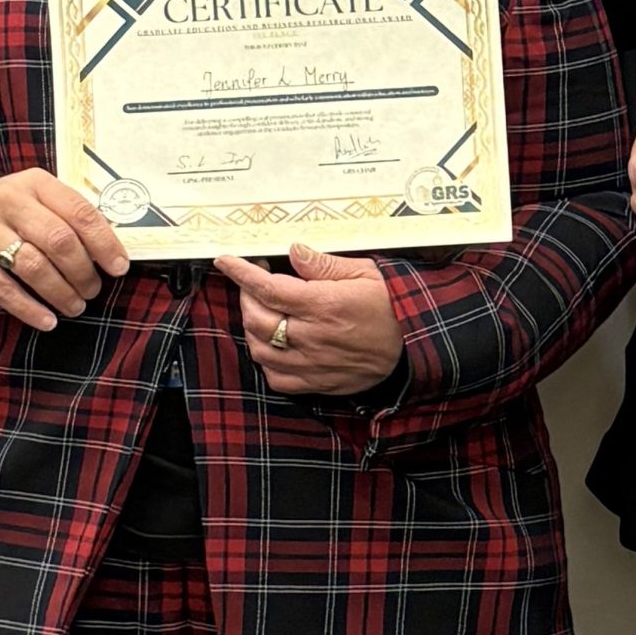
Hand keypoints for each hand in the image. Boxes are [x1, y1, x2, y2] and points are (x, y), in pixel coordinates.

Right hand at [0, 169, 130, 331]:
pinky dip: (29, 309)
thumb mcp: (38, 201)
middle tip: (93, 290)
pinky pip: (2, 289)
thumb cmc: (10, 214)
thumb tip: (110, 254)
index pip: (80, 212)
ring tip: (75, 306)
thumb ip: (69, 218)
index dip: (104, 243)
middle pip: (58, 240)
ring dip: (60, 292)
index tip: (119, 268)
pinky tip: (48, 321)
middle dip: (82, 272)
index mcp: (36, 183)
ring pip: (32, 266)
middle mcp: (8, 200)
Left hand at [217, 245, 404, 395]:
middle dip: (246, 296)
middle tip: (255, 284)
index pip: (267, 287)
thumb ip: (325, 264)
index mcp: (322, 304)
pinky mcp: (313, 383)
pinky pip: (274, 376)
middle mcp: (311, 335)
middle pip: (256, 317)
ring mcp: (309, 363)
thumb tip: (293, 251)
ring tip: (263, 312)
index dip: (242, 272)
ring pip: (259, 348)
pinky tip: (275, 344)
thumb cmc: (389, 309)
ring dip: (253, 327)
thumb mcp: (366, 274)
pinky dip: (266, 360)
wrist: (410, 352)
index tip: (226, 261)